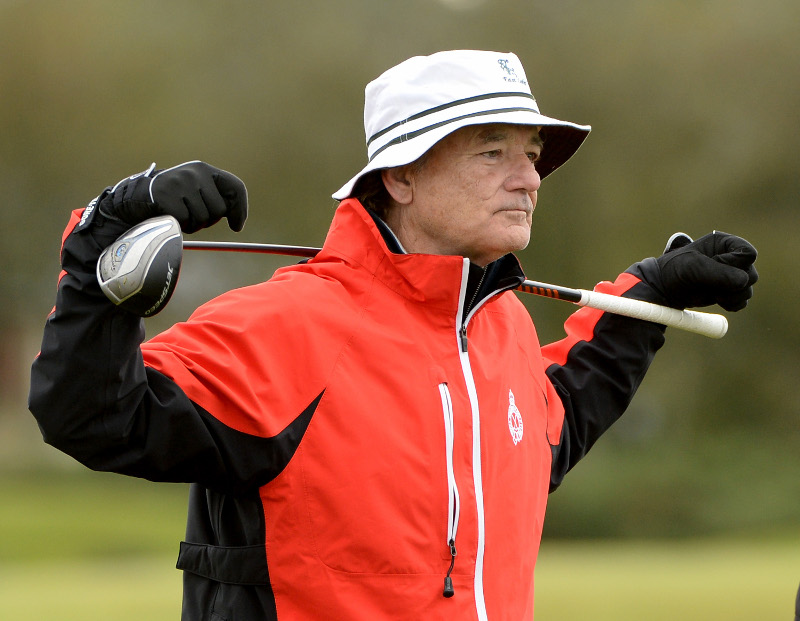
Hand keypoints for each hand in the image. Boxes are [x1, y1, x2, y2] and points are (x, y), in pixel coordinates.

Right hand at [97, 161, 247, 232]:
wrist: (137, 198)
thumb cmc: (174, 199)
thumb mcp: (196, 191)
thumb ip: (216, 198)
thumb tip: (238, 221)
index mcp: (205, 170)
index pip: (235, 187)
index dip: (240, 209)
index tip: (237, 226)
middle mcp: (194, 172)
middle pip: (219, 210)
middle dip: (209, 220)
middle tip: (193, 216)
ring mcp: (180, 183)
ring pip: (203, 218)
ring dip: (194, 225)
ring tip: (181, 215)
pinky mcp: (167, 196)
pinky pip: (186, 221)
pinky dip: (180, 225)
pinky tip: (171, 217)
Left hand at [655, 231, 757, 310]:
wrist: (666, 289)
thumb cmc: (676, 270)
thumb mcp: (693, 267)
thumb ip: (718, 272)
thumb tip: (743, 281)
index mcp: (725, 243)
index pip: (748, 254)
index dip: (734, 263)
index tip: (713, 265)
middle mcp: (733, 258)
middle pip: (752, 275)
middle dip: (732, 284)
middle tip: (707, 283)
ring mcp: (732, 275)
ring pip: (748, 290)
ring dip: (730, 296)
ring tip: (709, 291)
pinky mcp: (730, 291)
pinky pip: (742, 301)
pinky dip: (730, 304)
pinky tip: (715, 299)